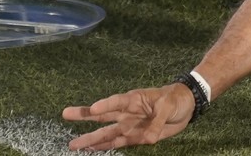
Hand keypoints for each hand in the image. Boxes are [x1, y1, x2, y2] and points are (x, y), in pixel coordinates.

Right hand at [62, 83, 193, 150]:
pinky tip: (92, 150)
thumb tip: (147, 138)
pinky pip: (117, 142)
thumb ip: (157, 121)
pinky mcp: (134, 136)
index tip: (93, 109)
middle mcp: (127, 112)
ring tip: (73, 144)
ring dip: (91, 139)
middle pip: (103, 115)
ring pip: (106, 132)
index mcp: (134, 99)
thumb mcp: (168, 106)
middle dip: (84, 116)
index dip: (105, 105)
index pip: (117, 101)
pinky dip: (105, 147)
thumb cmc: (175, 99)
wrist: (185, 107)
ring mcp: (129, 125)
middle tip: (65, 114)